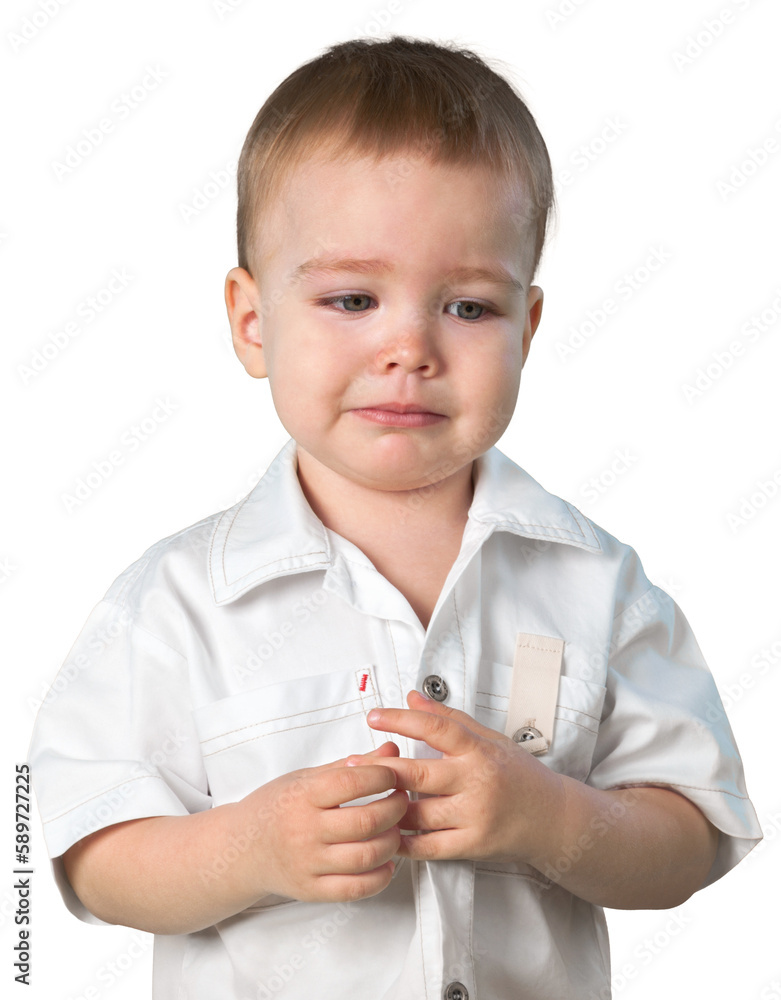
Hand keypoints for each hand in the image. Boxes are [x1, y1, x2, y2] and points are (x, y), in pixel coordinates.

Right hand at [238, 740, 408, 902]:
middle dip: (395, 809)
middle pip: (365, 822)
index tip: (393, 776)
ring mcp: (307, 863)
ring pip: (365, 856)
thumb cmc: (277, 807)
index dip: (382, 777)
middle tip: (401, 801)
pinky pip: (356, 888)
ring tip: (395, 830)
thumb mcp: (307, 778)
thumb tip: (392, 751)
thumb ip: (351, 765)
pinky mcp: (311, 890)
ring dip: (392, 842)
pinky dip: (380, 876)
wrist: (240, 849)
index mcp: (302, 795)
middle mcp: (304, 830)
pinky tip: (386, 861)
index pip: (351, 783)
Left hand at [345, 690, 564, 864]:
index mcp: (480, 751)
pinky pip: (428, 846)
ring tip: (361, 799)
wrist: (553, 819)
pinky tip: (385, 832)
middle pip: (418, 774)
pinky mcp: (473, 846)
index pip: (435, 728)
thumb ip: (449, 718)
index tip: (374, 716)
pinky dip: (403, 842)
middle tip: (350, 764)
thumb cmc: (519, 775)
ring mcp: (475, 816)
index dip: (401, 719)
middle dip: (380, 770)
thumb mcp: (489, 738)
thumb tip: (412, 697)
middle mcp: (477, 782)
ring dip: (387, 807)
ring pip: (417, 813)